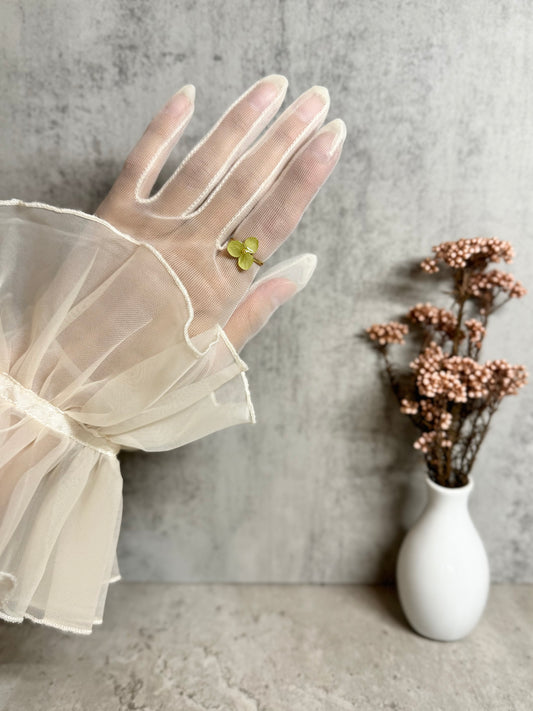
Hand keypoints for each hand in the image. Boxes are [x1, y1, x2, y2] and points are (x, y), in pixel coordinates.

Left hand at [95, 75, 345, 349]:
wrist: (71, 373)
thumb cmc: (146, 372)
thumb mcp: (212, 358)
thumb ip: (258, 311)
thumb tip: (307, 268)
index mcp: (219, 287)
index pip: (274, 221)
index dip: (306, 178)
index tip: (333, 139)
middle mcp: (189, 248)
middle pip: (247, 183)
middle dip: (286, 138)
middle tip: (318, 100)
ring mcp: (150, 227)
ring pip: (204, 165)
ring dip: (241, 122)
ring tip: (274, 86)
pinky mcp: (113, 216)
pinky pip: (141, 163)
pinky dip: (164, 128)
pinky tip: (189, 95)